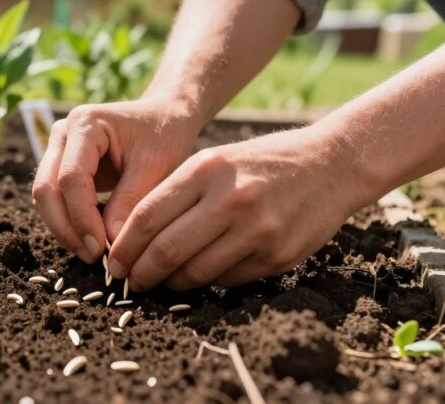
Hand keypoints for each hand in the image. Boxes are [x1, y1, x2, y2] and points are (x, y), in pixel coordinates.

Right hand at [31, 98, 201, 262]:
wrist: (164, 117)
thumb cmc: (164, 135)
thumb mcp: (156, 165)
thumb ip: (131, 201)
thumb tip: (111, 244)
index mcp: (85, 124)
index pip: (71, 177)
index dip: (82, 217)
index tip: (101, 249)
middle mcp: (63, 133)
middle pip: (46, 188)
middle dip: (65, 227)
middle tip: (92, 257)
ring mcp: (58, 149)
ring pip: (44, 197)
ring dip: (63, 228)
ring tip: (92, 253)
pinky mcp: (61, 165)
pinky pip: (55, 199)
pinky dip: (67, 222)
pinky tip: (90, 240)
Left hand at [108, 124, 371, 289]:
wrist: (332, 164)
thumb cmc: (261, 162)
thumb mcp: (215, 161)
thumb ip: (176, 193)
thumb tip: (131, 236)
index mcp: (207, 170)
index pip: (148, 216)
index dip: (124, 246)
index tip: (112, 261)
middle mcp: (230, 200)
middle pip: (166, 250)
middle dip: (140, 272)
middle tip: (129, 281)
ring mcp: (257, 231)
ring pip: (195, 272)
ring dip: (170, 283)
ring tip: (160, 281)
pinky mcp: (277, 256)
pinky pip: (226, 280)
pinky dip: (205, 283)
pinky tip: (197, 276)